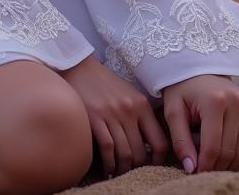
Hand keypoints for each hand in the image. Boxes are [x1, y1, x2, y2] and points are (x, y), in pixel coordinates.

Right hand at [58, 54, 168, 177]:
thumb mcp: (129, 94)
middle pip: (141, 152)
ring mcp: (112, 113)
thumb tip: (149, 145)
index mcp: (142, 104)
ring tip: (119, 172)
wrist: (79, 65)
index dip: (158, 160)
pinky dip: (109, 163)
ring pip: (125, 153)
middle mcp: (129, 109)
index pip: (160, 141)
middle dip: (137, 168)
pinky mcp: (94, 117)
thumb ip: (140, 115)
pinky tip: (107, 168)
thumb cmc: (105, 83)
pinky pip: (107, 148)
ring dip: (122, 169)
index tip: (151, 166)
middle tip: (132, 172)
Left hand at [160, 74, 238, 172]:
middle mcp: (236, 100)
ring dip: (233, 163)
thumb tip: (191, 168)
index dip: (205, 165)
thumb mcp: (173, 111)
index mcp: (214, 100)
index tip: (196, 172)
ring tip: (217, 164)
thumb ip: (180, 140)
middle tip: (206, 170)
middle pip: (231, 150)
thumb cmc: (182, 89)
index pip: (213, 146)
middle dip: (218, 166)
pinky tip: (235, 155)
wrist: (197, 67)